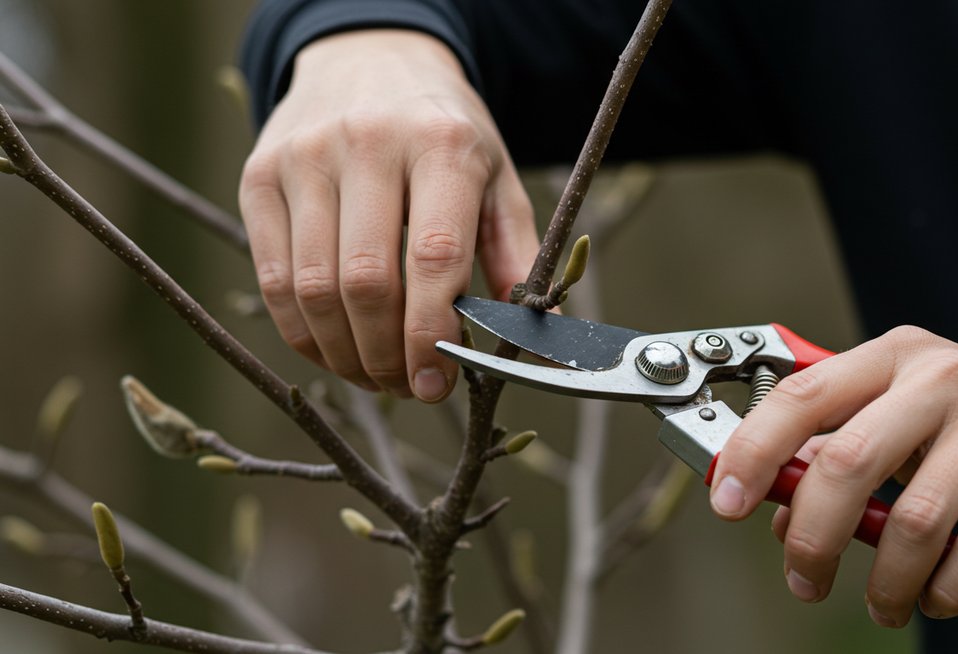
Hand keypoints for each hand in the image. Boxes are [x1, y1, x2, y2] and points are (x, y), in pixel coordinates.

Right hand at [239, 30, 538, 399]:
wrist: (370, 58)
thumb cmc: (444, 131)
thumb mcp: (496, 176)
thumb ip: (515, 254)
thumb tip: (530, 334)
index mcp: (441, 144)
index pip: (433, 257)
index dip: (431, 335)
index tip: (436, 383)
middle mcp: (366, 143)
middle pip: (365, 282)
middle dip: (386, 355)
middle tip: (407, 387)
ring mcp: (303, 158)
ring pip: (312, 288)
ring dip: (344, 354)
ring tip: (374, 376)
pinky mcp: (259, 176)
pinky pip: (272, 277)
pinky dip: (302, 332)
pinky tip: (334, 350)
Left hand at [708, 326, 957, 626]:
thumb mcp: (898, 428)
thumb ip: (836, 460)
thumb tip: (778, 516)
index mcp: (891, 357)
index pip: (803, 396)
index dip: (754, 450)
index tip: (726, 502)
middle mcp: (943, 374)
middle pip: (849, 460)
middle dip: (814, 538)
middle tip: (805, 581)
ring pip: (917, 517)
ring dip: (888, 581)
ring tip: (884, 605)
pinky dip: (950, 589)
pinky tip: (939, 598)